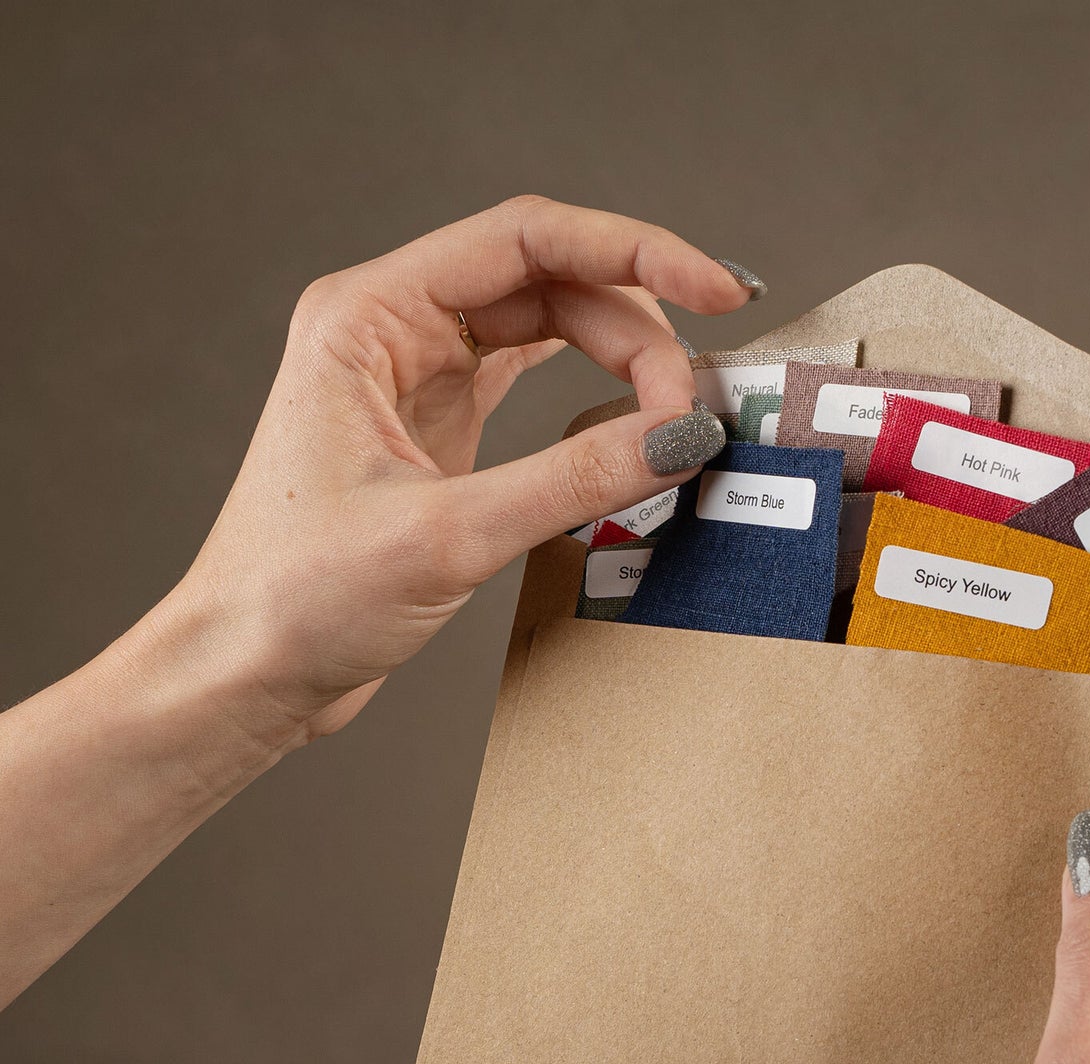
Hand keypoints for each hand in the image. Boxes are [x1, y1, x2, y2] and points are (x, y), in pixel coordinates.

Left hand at [164, 196, 756, 748]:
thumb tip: (680, 439)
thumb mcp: (448, 535)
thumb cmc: (297, 599)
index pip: (525, 241)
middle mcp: (390, 329)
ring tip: (674, 412)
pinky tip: (632, 418)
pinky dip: (594, 394)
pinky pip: (535, 379)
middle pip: (550, 284)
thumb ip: (575, 481)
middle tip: (689, 407)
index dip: (634, 252)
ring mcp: (415, 376)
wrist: (247, 671)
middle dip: (635, 333)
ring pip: (549, 328)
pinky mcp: (439, 428)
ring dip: (621, 359)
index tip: (717, 290)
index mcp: (366, 316)